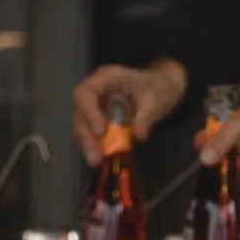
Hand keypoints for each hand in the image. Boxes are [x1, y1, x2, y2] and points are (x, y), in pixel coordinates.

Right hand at [72, 60, 186, 164]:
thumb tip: (138, 135)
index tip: (101, 131)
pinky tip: (100, 158)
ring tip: (97, 161)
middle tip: (95, 157)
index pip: (85, 92)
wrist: (160, 88)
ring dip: (87, 145)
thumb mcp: (155, 100)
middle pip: (79, 113)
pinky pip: (89, 133)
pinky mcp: (94, 119)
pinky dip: (94, 146)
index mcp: (107, 78)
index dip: (88, 112)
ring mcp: (92, 106)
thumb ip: (146, 116)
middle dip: (86, 136)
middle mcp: (94, 91)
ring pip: (81, 126)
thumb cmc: (157, 87)